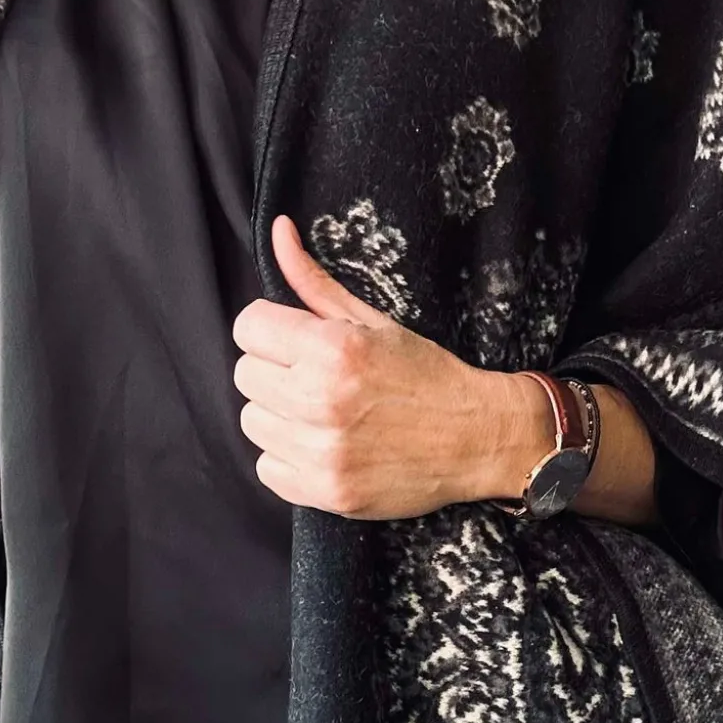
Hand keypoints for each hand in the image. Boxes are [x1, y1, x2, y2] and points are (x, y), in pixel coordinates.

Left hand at [231, 216, 549, 519]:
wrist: (476, 438)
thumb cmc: (426, 375)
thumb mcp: (373, 321)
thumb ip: (314, 281)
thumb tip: (278, 231)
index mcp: (333, 349)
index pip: (248, 327)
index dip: (270, 331)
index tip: (295, 342)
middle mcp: (321, 400)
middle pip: (246, 375)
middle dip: (276, 372)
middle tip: (315, 378)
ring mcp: (322, 451)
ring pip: (253, 422)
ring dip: (279, 415)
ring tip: (320, 414)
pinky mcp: (325, 491)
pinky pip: (268, 467)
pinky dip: (288, 458)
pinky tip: (322, 445)